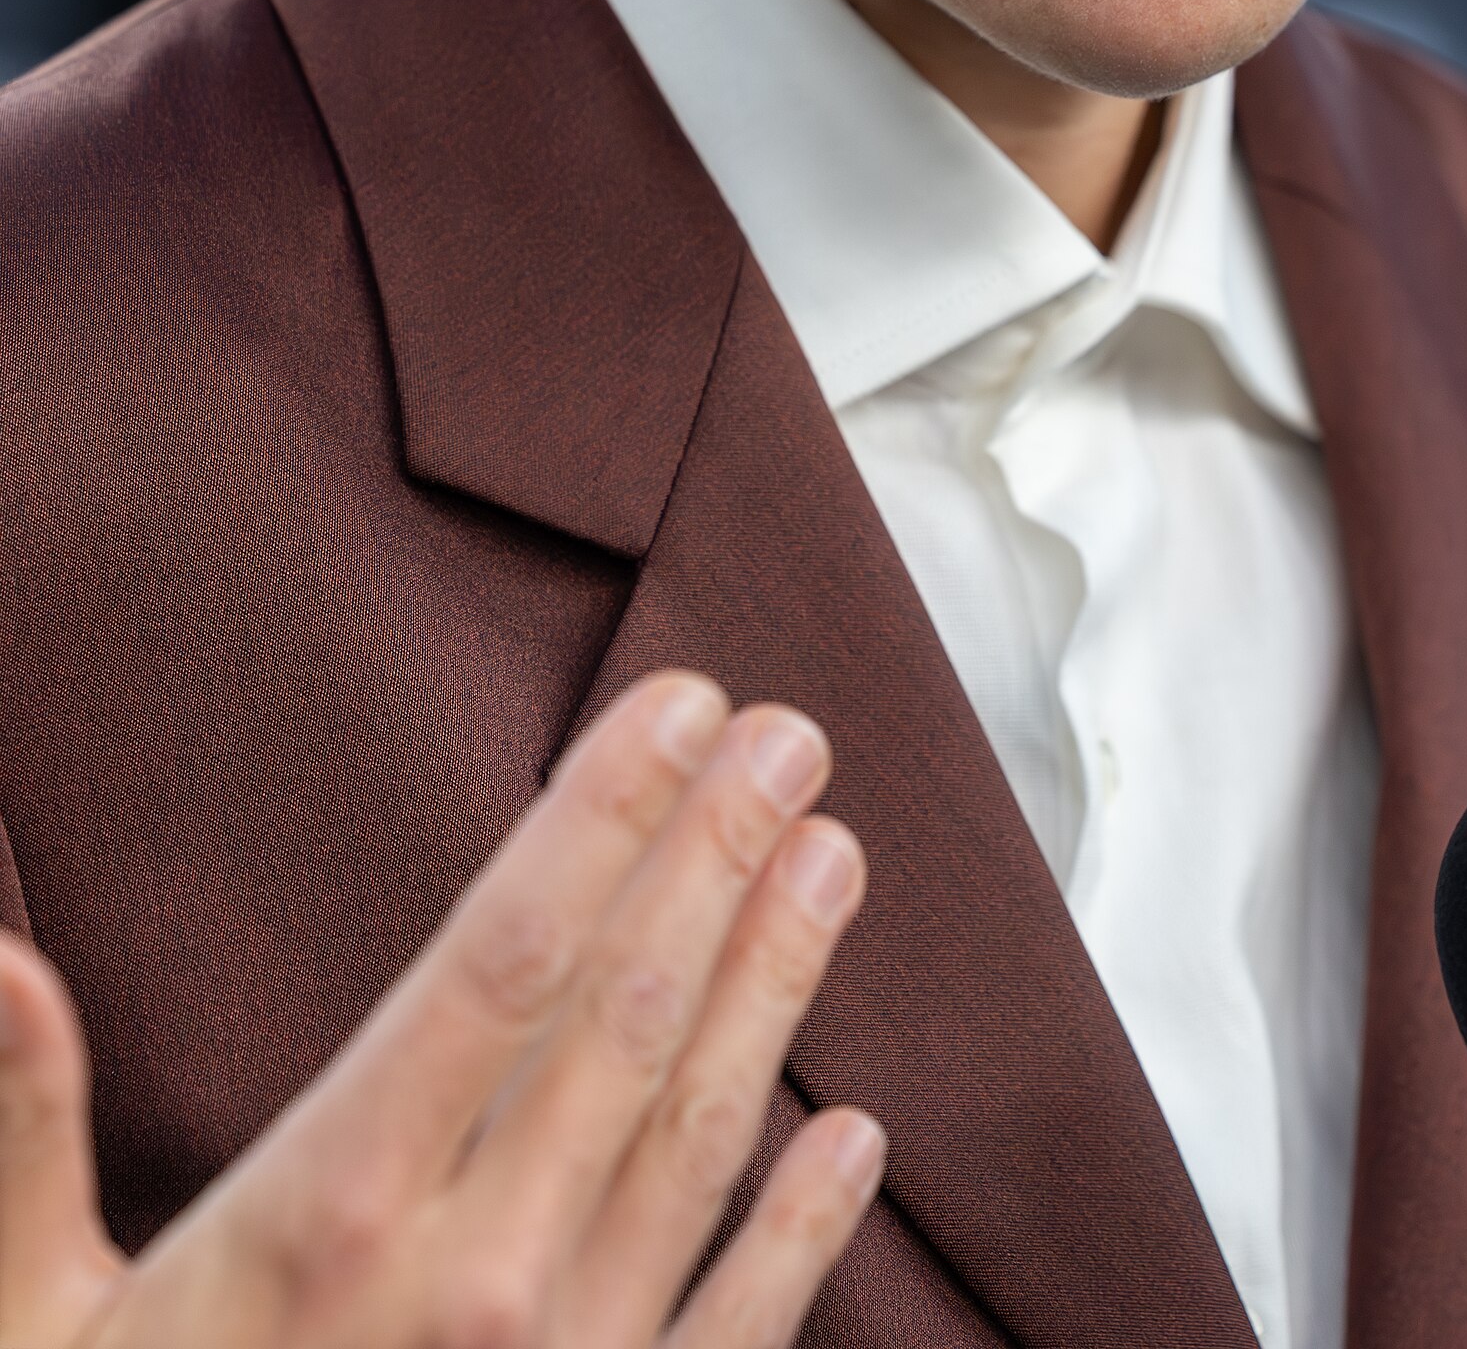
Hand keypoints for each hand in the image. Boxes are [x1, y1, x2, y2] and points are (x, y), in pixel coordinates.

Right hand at [0, 674, 880, 1348]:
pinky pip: (737, 1332)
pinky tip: (860, 1136)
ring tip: (835, 854)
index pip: (506, 955)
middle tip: (795, 731)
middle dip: (718, 856)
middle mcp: (474, 1280)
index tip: (680, 702)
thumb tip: (2, 956)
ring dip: (778, 986)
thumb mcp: (21, 1332)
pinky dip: (804, 1231)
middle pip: (627, 1014)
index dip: (604, 815)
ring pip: (699, 1138)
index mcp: (332, 1211)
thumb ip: (18, 1138)